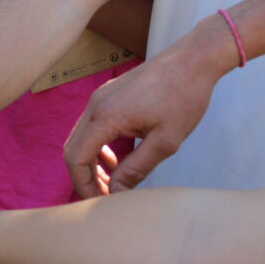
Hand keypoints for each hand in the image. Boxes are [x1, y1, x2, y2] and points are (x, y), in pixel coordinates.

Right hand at [64, 40, 220, 197]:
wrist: (192, 60)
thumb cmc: (183, 98)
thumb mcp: (165, 141)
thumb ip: (137, 168)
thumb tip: (117, 192)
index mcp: (105, 117)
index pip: (76, 158)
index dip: (83, 185)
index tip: (100, 203)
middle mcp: (94, 106)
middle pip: (72, 149)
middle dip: (84, 176)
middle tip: (104, 197)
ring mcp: (98, 98)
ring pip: (80, 138)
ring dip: (90, 162)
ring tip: (111, 182)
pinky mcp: (107, 95)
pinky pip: (91, 126)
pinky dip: (96, 146)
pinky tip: (115, 159)